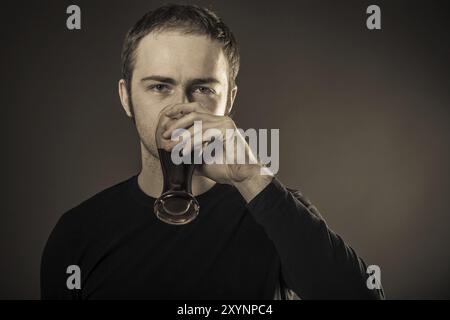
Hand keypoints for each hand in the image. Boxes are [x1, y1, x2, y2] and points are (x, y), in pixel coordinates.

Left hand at [158, 102, 273, 200]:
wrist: (242, 177)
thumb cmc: (225, 169)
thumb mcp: (201, 159)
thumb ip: (189, 151)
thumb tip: (171, 149)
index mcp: (216, 123)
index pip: (195, 109)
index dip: (179, 110)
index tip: (165, 116)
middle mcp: (221, 120)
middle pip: (194, 112)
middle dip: (177, 122)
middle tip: (165, 133)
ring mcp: (226, 124)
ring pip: (198, 123)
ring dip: (182, 135)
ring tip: (172, 146)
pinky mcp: (228, 131)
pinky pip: (205, 133)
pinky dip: (193, 142)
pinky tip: (185, 151)